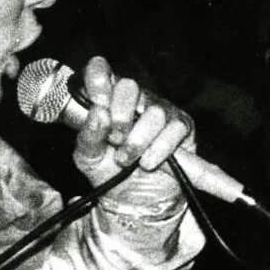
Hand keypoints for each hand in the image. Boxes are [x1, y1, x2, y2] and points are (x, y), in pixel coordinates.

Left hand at [70, 56, 195, 189]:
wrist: (132, 199)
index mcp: (105, 98)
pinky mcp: (181, 126)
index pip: (100, 70)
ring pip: (153, 112)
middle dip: (120, 116)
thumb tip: (99, 114)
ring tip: (127, 159)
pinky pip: (175, 129)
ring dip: (138, 141)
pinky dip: (158, 150)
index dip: (98, 80)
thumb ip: (88, 136)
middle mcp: (134, 98)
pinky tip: (148, 163)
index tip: (98, 103)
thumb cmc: (107, 170)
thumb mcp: (88, 157)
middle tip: (114, 139)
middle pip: (129, 86)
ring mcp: (159, 109)